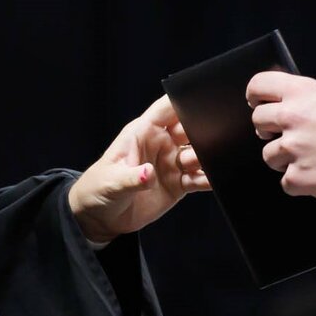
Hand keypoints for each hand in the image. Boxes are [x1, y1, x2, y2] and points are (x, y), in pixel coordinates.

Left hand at [69, 94, 209, 243]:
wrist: (101, 217)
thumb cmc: (98, 188)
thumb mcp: (111, 182)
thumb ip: (131, 178)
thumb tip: (147, 174)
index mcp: (143, 132)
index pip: (166, 110)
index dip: (184, 101)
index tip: (204, 99)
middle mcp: (161, 144)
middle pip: (190, 129)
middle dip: (204, 130)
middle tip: (215, 139)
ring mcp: (172, 163)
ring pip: (199, 154)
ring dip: (208, 157)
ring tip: (214, 163)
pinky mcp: (179, 184)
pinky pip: (199, 178)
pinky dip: (209, 179)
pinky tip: (216, 180)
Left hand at [247, 73, 315, 201]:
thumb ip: (310, 99)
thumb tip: (292, 106)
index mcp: (303, 92)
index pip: (258, 85)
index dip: (255, 96)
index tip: (258, 104)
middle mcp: (292, 117)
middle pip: (257, 121)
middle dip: (269, 130)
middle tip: (289, 137)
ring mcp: (293, 148)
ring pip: (268, 156)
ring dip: (285, 159)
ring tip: (312, 159)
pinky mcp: (299, 177)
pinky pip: (285, 182)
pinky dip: (300, 182)